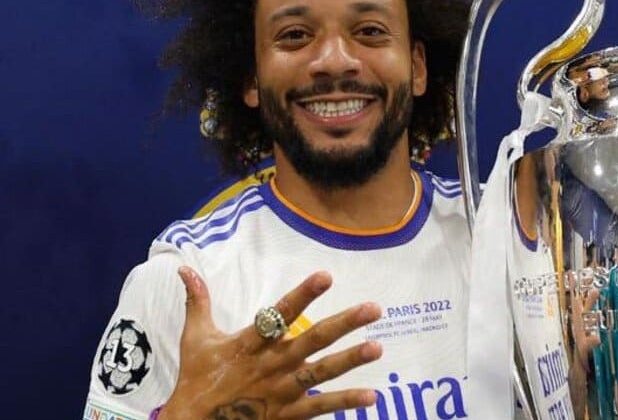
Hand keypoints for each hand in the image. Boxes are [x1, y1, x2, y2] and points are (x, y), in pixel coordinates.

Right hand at [159, 267, 382, 419]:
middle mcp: (271, 365)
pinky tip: (371, 396)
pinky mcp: (287, 415)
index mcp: (250, 343)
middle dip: (344, 324)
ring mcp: (281, 391)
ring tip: (378, 348)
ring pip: (320, 373)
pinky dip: (344, 401)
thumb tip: (184, 268)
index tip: (327, 276)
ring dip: (350, 360)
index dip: (303, 295)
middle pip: (312, 341)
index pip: (280, 314)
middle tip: (374, 308)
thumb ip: (197, 301)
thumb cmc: (197, 378)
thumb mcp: (195, 338)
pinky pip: (319, 406)